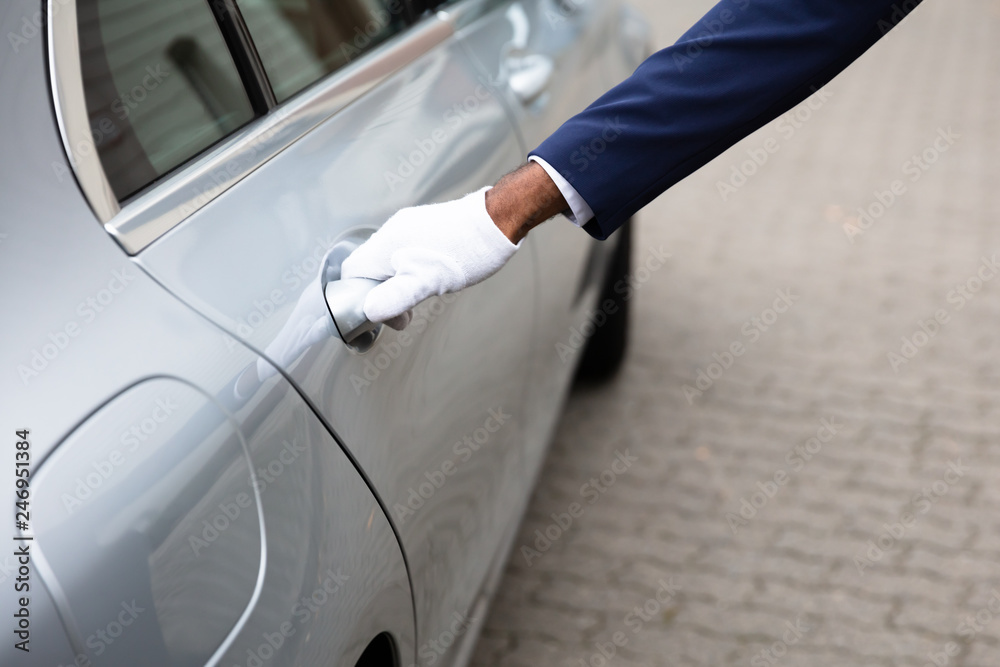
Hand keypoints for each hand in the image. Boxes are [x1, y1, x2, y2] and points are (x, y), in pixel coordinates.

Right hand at [340, 187, 520, 326]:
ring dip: (398, 282)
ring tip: (422, 292)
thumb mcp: (429, 282)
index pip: (352, 272)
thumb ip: (396, 297)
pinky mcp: (424, 224)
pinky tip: (432, 274)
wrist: (498, 219)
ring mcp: (408, 225)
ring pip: (388, 260)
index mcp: (386, 244)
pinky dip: (410, 268)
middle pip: (370, 267)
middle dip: (382, 293)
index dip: (360, 298)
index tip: (384, 313)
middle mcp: (392, 230)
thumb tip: (370, 311)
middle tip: (408, 309)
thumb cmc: (467, 251)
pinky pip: (405, 250)